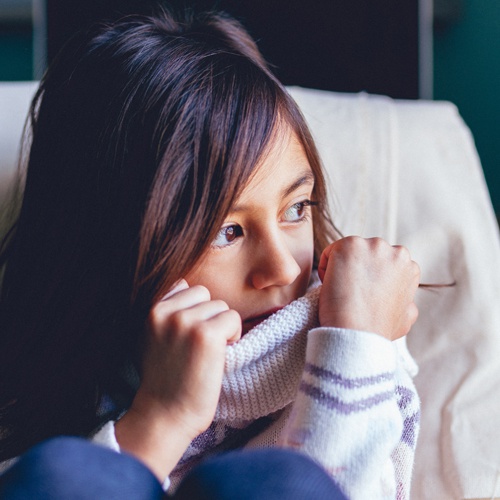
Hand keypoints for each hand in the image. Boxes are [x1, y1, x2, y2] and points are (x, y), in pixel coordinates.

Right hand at [116, 279, 240, 479]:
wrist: (164, 415)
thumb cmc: (163, 379)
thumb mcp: (150, 337)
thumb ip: (166, 312)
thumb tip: (185, 286)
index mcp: (151, 309)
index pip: (184, 286)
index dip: (193, 309)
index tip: (189, 335)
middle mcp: (166, 311)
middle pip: (205, 294)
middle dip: (208, 317)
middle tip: (200, 345)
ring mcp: (186, 321)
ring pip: (221, 306)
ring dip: (221, 327)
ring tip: (208, 352)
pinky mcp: (206, 335)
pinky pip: (233, 319)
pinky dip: (233, 336)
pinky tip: (219, 355)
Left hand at [317, 236, 419, 340]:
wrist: (357, 332)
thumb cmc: (377, 330)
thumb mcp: (406, 317)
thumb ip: (408, 302)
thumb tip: (407, 301)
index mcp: (409, 266)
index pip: (384, 264)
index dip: (370, 281)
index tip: (363, 295)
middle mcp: (395, 251)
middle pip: (367, 254)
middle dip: (358, 270)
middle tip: (350, 293)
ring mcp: (372, 245)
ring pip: (350, 252)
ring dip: (343, 268)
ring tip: (342, 291)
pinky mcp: (349, 245)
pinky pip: (330, 252)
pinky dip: (326, 268)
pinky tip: (330, 286)